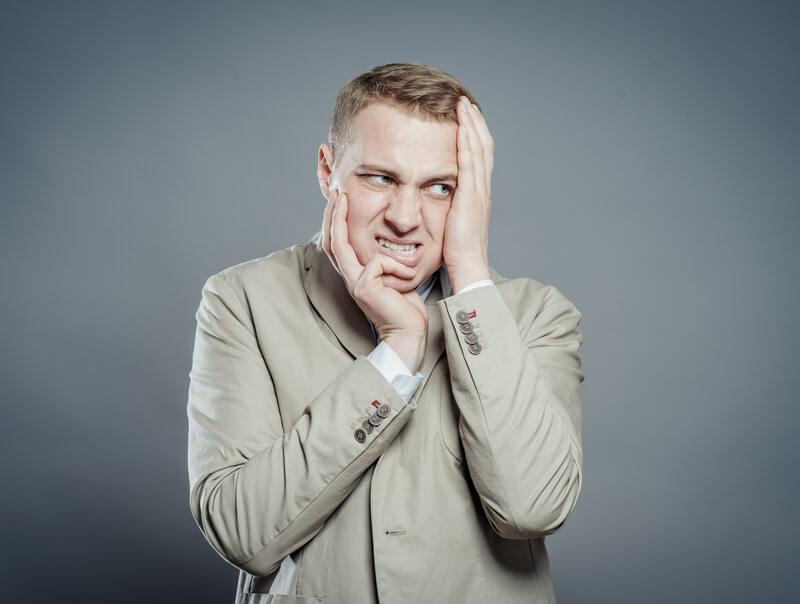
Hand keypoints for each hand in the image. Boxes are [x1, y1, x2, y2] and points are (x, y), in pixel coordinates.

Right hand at [321, 189, 427, 372]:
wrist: (410, 333)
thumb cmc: (407, 308)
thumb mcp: (397, 277)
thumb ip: (390, 260)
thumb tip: (395, 240)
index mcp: (357, 275)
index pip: (338, 244)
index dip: (336, 221)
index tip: (341, 199)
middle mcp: (350, 278)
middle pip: (331, 240)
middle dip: (330, 214)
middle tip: (335, 192)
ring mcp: (355, 283)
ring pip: (340, 244)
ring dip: (339, 218)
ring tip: (343, 199)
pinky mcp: (364, 288)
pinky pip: (379, 262)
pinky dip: (396, 265)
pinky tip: (409, 274)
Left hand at [443, 97, 493, 293]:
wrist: (468, 268)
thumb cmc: (456, 253)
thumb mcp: (451, 223)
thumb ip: (447, 207)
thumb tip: (435, 197)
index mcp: (478, 195)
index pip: (479, 157)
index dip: (474, 135)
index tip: (465, 118)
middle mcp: (483, 190)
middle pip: (483, 147)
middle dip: (475, 122)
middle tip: (466, 102)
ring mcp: (479, 192)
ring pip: (479, 149)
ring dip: (471, 124)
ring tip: (463, 104)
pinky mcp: (471, 197)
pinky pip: (469, 162)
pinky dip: (467, 140)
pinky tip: (461, 125)